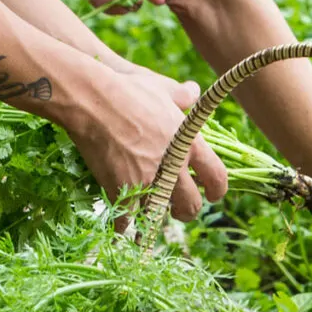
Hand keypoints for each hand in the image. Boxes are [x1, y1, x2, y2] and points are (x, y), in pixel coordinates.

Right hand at [64, 65, 227, 222]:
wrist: (93, 102)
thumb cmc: (129, 91)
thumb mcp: (162, 88)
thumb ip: (182, 95)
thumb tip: (194, 91)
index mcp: (190, 144)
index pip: (217, 177)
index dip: (217, 190)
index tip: (212, 195)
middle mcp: (174, 168)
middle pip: (192, 205)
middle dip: (187, 211)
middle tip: (179, 210)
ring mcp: (148, 182)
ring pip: (160, 215)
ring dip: (155, 215)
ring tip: (149, 212)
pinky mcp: (122, 191)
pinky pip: (128, 220)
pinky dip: (125, 223)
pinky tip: (122, 222)